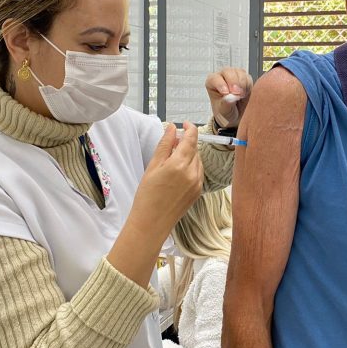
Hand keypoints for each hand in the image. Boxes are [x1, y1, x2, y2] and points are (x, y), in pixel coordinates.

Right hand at [128, 122, 202, 241]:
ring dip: (189, 155)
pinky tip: (178, 172)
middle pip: (195, 149)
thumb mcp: (153, 166)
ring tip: (172, 159)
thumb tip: (172, 128)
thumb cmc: (147, 196)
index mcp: (179, 164)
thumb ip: (164, 145)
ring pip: (198, 160)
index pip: (191, 139)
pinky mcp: (198, 191)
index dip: (190, 128)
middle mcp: (192, 173)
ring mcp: (197, 183)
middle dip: (186, 142)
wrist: (152, 223)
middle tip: (173, 143)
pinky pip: (198, 172)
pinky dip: (191, 166)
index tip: (185, 124)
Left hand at [206, 67, 252, 127]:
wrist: (236, 116)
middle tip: (237, 93)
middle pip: (228, 72)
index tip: (226, 93)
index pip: (215, 78)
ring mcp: (234, 75)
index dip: (221, 84)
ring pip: (239, 72)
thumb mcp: (223, 111)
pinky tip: (245, 93)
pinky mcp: (245, 78)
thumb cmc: (225, 112)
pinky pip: (248, 77)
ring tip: (241, 96)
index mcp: (212, 82)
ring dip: (242, 84)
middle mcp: (222, 76)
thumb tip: (231, 97)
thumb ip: (226, 104)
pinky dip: (248, 85)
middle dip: (233, 82)